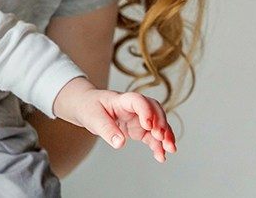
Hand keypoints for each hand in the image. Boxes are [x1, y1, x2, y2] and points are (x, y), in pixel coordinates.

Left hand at [54, 77, 176, 162]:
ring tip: (170, 149)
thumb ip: (106, 129)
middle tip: (161, 137)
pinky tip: (161, 156)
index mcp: (121, 99)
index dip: (145, 110)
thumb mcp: (93, 117)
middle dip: (161, 122)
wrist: (86, 107)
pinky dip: (159, 146)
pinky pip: (152, 137)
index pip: (138, 100)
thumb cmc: (89, 107)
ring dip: (166, 136)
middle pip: (154, 109)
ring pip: (158, 124)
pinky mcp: (138, 129)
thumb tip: (120, 143)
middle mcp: (133, 107)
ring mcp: (138, 118)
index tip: (147, 125)